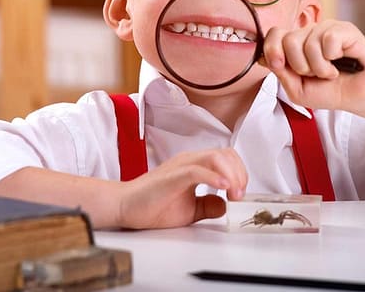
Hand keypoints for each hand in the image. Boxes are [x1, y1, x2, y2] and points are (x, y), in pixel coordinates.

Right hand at [115, 148, 247, 228]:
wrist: (125, 207)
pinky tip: (222, 187)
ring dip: (231, 175)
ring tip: (234, 193)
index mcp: (195, 165)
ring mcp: (180, 166)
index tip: (240, 194)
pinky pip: (196, 170)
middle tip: (239, 195)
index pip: (227, 158)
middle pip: (226, 154)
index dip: (240, 173)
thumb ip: (207, 205)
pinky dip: (213, 177)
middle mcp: (189, 161)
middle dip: (240, 174)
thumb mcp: (189, 210)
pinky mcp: (172, 176)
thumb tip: (224, 205)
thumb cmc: (151, 206)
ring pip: (215, 157)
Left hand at [262, 19, 364, 114]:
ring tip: (331, 72)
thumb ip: (281, 72)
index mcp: (295, 44)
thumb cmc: (329, 92)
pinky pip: (329, 39)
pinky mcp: (346, 30)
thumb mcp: (296, 90)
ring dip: (320, 67)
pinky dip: (333, 58)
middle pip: (289, 40)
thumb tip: (266, 57)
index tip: (278, 65)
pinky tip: (341, 62)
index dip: (272, 49)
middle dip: (301, 66)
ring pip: (309, 43)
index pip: (275, 33)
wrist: (358, 97)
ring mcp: (328, 29)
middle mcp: (310, 33)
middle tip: (315, 74)